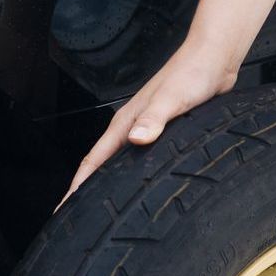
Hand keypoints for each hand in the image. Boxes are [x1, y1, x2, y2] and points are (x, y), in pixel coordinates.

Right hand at [56, 38, 241, 210]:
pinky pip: (140, 158)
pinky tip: (139, 183)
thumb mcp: (172, 98)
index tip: (62, 209)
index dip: (76, 185)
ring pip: (120, 162)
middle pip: (101, 164)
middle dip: (85, 189)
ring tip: (102, 207)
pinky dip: (131, 174)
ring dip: (107, 182)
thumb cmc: (192, 73)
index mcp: (127, 122)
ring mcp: (146, 128)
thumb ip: (154, 118)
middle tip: (76, 219)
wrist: (213, 57)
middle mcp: (132, 126)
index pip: (93, 160)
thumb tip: (135, 139)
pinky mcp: (163, 130)